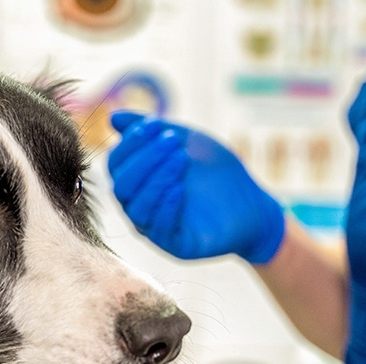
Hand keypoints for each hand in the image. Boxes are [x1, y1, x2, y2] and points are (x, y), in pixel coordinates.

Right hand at [107, 111, 284, 263]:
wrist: (252, 203)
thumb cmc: (215, 171)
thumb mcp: (184, 141)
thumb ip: (150, 130)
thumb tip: (113, 117)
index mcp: (137, 182)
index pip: (116, 164)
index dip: (130, 143)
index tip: (153, 124)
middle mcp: (140, 206)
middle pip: (122, 186)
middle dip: (144, 159)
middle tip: (172, 142)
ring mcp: (155, 228)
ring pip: (137, 208)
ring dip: (156, 180)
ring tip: (181, 159)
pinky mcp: (174, 245)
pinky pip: (159, 230)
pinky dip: (166, 206)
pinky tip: (180, 189)